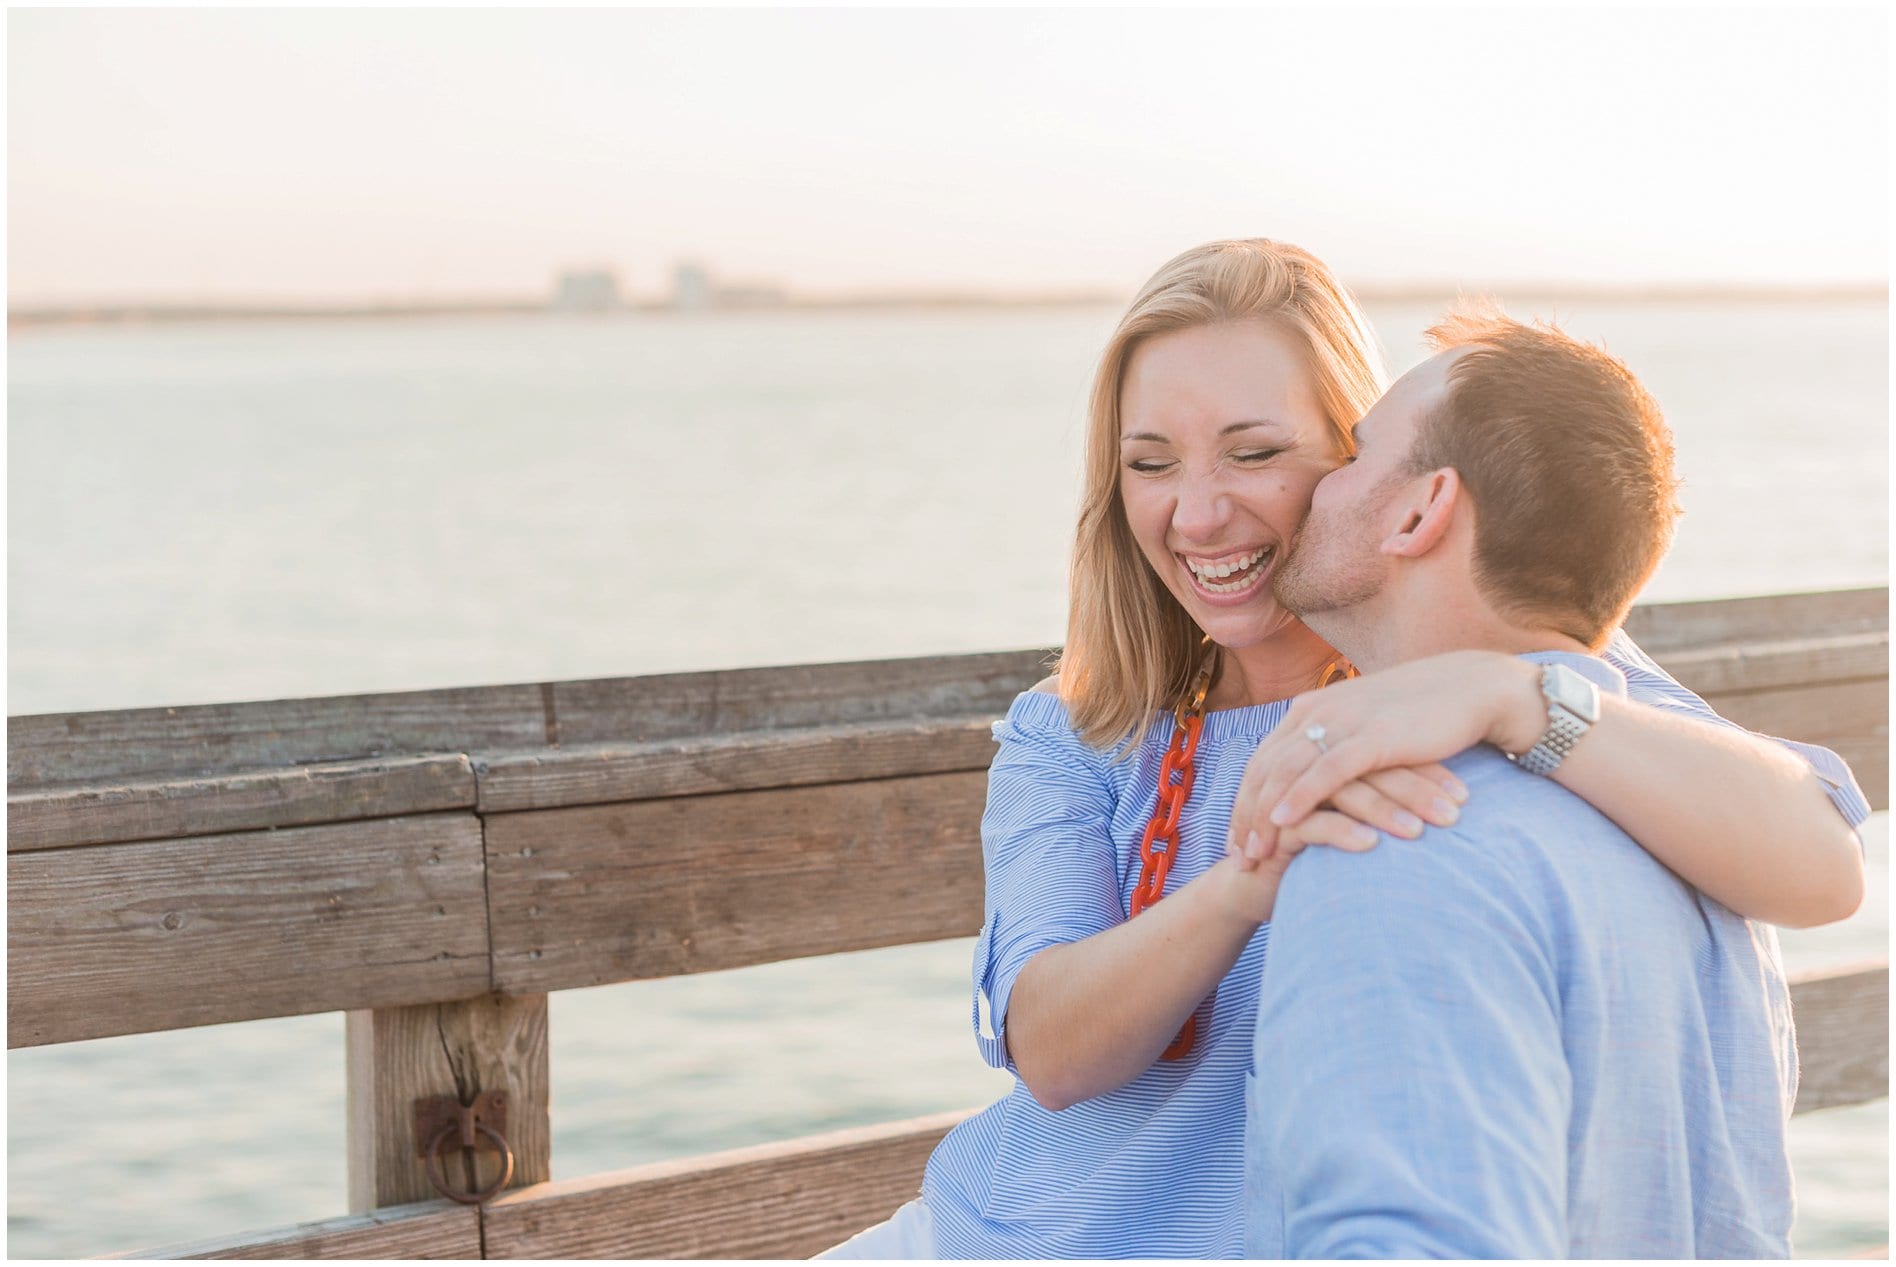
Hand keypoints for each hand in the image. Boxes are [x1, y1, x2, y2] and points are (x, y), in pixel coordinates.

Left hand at [1226, 651, 1542, 863]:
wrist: (1470, 689)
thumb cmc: (1420, 715)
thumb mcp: (1364, 730)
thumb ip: (1335, 748)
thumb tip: (1317, 782)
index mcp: (1310, 710)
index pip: (1263, 761)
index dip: (1245, 801)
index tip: (1237, 840)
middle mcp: (1316, 712)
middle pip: (1265, 770)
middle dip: (1246, 817)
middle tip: (1238, 859)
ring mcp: (1342, 722)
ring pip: (1287, 773)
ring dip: (1264, 816)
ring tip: (1254, 853)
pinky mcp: (1371, 736)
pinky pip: (1325, 770)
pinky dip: (1299, 796)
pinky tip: (1284, 822)